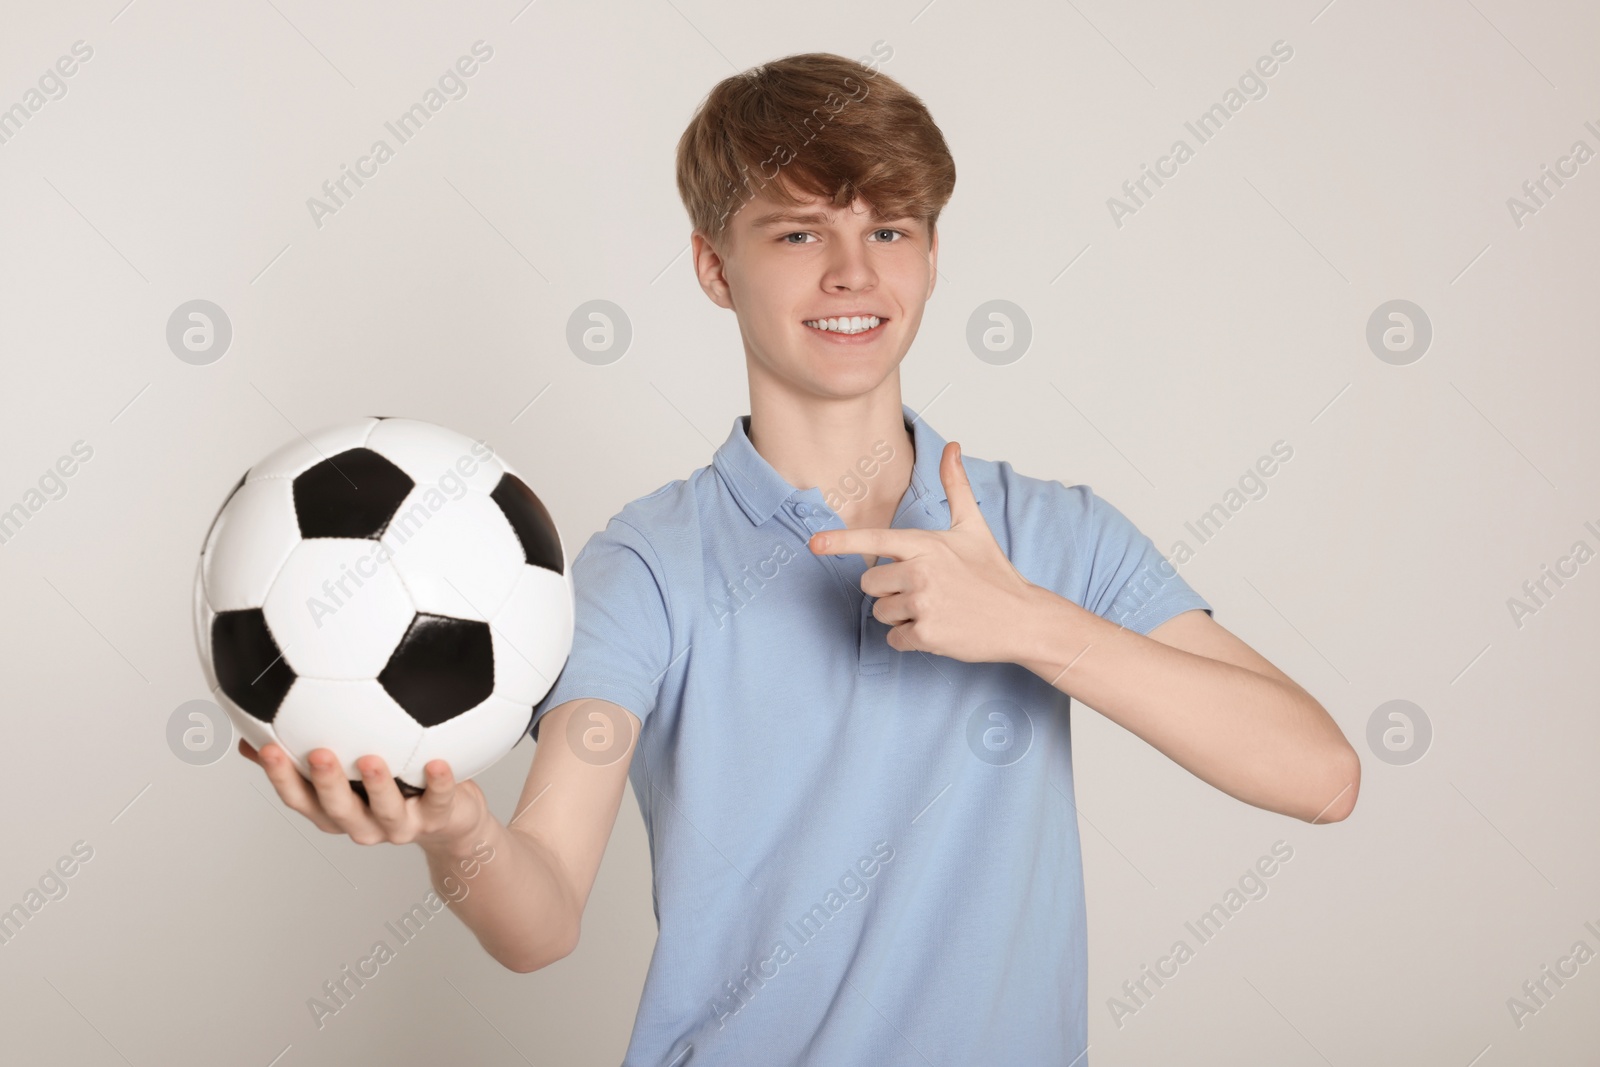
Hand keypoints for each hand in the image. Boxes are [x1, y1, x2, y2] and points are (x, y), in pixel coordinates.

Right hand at [241, 738, 487, 849]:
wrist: (450, 820)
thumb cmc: (392, 784)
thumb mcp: (347, 772)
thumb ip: (304, 752)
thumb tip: (253, 725)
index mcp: (334, 809)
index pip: (299, 798)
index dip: (281, 777)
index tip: (266, 748)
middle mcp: (362, 823)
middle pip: (337, 809)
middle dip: (325, 783)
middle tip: (318, 754)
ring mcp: (399, 824)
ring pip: (385, 810)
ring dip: (377, 786)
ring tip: (371, 760)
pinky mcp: (437, 817)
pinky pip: (438, 800)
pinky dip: (439, 783)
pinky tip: (437, 762)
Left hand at [808, 441, 1045, 662]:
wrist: (1022, 618)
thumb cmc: (994, 573)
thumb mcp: (973, 526)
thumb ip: (955, 486)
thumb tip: (952, 446)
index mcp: (926, 543)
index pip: (875, 540)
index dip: (841, 542)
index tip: (814, 544)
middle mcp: (921, 571)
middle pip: (869, 583)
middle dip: (889, 589)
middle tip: (925, 590)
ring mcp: (923, 604)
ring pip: (880, 612)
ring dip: (900, 615)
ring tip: (935, 609)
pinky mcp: (926, 634)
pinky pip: (894, 638)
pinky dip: (910, 638)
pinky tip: (938, 629)